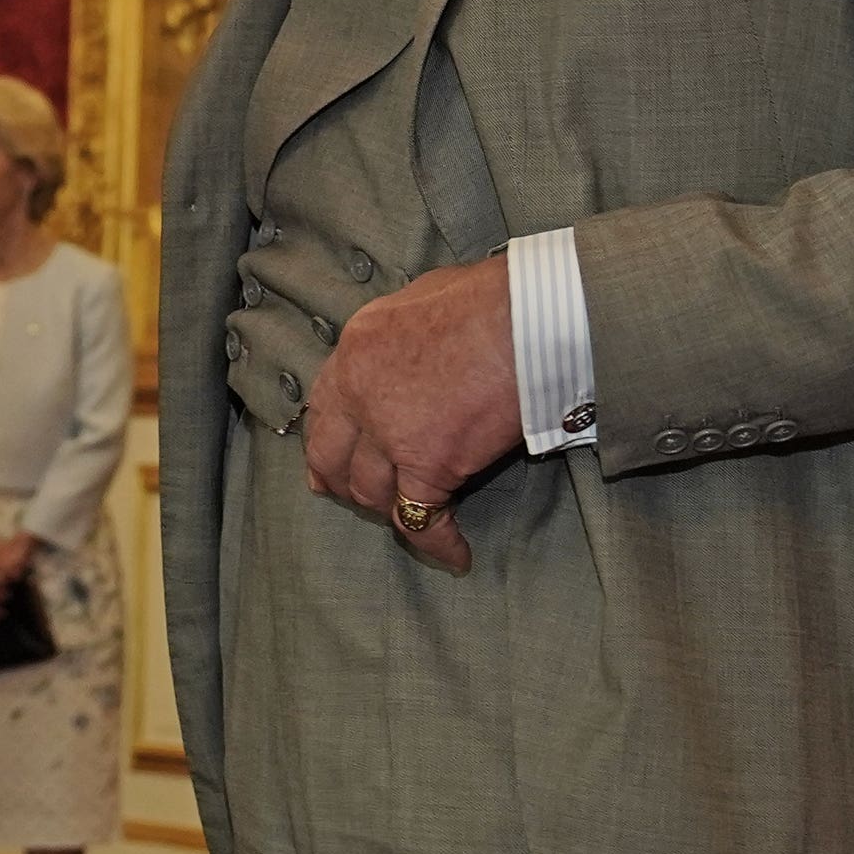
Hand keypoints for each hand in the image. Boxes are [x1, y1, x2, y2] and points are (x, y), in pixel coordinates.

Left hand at [305, 257, 523, 574]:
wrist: (529, 317)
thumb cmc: (494, 298)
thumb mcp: (424, 297)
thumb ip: (406, 331)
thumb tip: (417, 347)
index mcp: (357, 347)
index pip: (324, 406)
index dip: (325, 439)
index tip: (326, 461)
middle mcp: (360, 392)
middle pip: (331, 456)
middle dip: (339, 483)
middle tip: (352, 500)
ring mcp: (390, 431)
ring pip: (369, 492)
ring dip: (388, 512)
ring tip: (412, 521)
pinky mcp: (430, 463)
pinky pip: (419, 518)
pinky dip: (438, 542)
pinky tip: (456, 556)